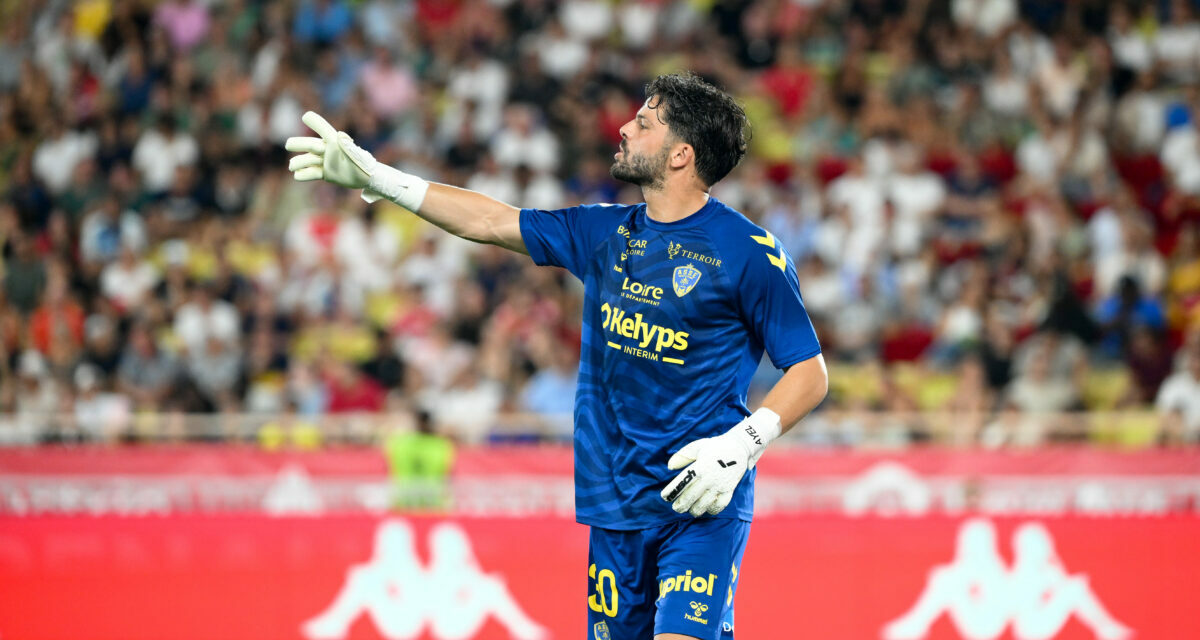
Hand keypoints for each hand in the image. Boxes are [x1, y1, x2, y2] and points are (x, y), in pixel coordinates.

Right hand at [285, 111, 377, 188]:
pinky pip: (312, 173)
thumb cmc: (358, 161)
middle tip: (288, 145)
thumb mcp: (349, 152)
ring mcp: (326, 162)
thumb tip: (338, 133)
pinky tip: (297, 176)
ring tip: (291, 166)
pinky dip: (304, 175)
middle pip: (309, 145)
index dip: (315, 122)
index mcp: (334, 142)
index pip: (323, 130)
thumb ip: (340, 142)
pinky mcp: (326, 173)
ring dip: (298, 162)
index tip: (306, 116)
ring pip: (308, 160)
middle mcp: (328, 151)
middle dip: (298, 144)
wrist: (365, 178)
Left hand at [660, 408, 780, 516]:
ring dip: (695, 510)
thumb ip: (682, 456)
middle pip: (691, 496)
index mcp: (700, 466)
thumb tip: (669, 466)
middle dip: (681, 505)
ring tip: (690, 510)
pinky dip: (712, 510)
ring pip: (704, 504)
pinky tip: (706, 509)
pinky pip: (720, 505)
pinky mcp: (729, 490)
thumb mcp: (697, 447)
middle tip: (676, 508)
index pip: (682, 482)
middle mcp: (709, 478)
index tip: (665, 497)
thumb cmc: (715, 447)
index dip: (672, 491)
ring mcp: (720, 485)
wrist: (739, 448)